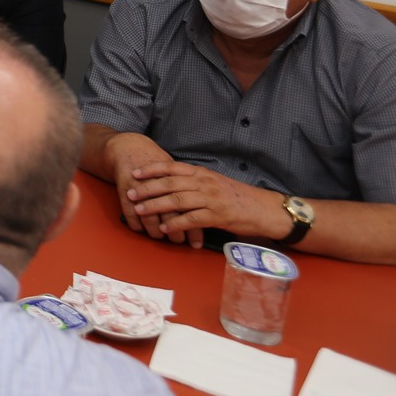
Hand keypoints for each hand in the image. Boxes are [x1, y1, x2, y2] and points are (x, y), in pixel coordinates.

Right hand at [102, 133, 197, 245]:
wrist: (131, 148)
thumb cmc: (157, 161)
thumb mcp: (177, 171)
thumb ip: (192, 188)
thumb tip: (207, 208)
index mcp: (179, 181)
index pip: (190, 211)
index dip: (193, 229)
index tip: (196, 242)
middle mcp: (161, 186)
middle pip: (171, 216)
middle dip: (176, 233)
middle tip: (179, 242)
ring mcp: (142, 189)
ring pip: (150, 218)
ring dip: (155, 232)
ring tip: (160, 237)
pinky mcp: (125, 191)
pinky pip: (130, 214)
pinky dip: (136, 225)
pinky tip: (141, 230)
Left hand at [128, 160, 292, 243]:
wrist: (265, 209)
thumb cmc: (238, 197)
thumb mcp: (215, 183)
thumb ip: (196, 182)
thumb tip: (174, 185)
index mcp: (203, 173)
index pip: (172, 167)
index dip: (152, 169)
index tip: (135, 173)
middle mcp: (205, 182)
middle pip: (170, 183)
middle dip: (147, 188)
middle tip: (130, 193)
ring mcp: (211, 198)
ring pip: (177, 200)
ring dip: (155, 206)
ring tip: (140, 210)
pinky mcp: (218, 215)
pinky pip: (191, 219)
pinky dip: (176, 224)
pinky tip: (164, 228)